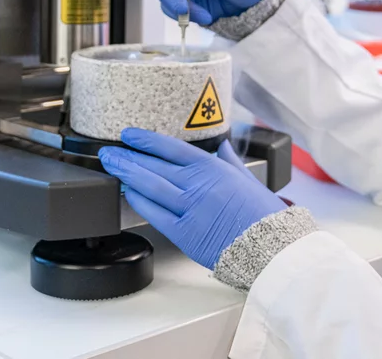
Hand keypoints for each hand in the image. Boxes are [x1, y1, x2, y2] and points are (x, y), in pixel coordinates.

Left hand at [99, 129, 286, 269]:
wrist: (271, 246)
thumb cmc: (264, 215)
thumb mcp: (248, 180)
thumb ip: (230, 162)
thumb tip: (222, 147)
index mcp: (214, 169)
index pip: (172, 148)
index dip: (147, 140)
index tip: (130, 135)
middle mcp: (199, 186)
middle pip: (155, 166)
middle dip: (129, 156)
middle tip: (110, 151)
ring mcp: (190, 209)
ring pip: (150, 186)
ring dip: (127, 174)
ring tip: (111, 166)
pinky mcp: (185, 233)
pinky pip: (155, 214)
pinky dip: (138, 202)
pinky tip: (127, 193)